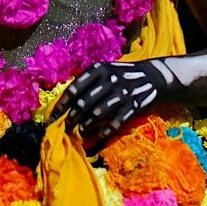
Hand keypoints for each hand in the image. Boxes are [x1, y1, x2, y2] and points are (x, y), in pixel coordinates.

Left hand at [49, 60, 170, 141]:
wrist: (154, 77)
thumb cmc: (122, 75)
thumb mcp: (105, 71)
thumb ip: (87, 84)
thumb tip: (64, 103)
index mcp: (98, 69)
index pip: (74, 89)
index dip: (61, 105)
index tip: (52, 117)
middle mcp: (109, 79)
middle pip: (83, 103)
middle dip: (72, 118)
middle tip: (65, 128)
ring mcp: (122, 92)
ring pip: (98, 113)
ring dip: (86, 125)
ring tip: (80, 132)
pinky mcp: (134, 105)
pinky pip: (116, 121)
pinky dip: (105, 130)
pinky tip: (98, 136)